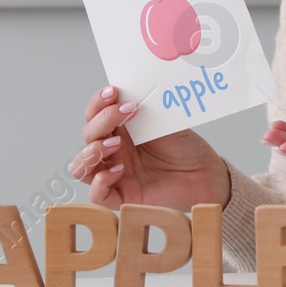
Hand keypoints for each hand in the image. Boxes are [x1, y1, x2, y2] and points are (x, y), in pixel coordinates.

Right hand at [69, 86, 230, 211]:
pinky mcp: (122, 197)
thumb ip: (143, 109)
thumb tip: (128, 89)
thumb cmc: (185, 147)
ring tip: (117, 142)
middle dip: (102, 120)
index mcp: (120, 130)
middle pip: (88, 135)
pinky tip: (119, 169)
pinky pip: (95, 194)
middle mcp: (113, 151)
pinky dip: (101, 181)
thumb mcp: (164, 121)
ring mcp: (114, 173)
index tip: (112, 91)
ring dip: (93, 150)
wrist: (205, 172)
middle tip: (127, 111)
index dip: (97, 103)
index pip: (94, 115)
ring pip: (81, 165)